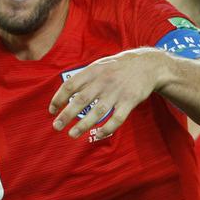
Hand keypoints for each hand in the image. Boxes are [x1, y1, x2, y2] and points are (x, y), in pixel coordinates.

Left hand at [49, 48, 165, 139]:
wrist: (147, 65)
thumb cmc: (117, 68)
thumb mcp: (98, 66)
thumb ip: (82, 79)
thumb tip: (63, 95)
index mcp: (93, 71)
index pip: (70, 85)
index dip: (58, 98)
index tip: (51, 110)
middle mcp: (103, 81)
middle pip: (80, 100)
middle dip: (66, 115)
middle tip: (56, 126)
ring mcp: (117, 92)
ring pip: (97, 112)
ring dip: (83, 125)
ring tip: (71, 134)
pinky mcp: (130, 101)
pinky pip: (117, 119)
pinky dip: (107, 128)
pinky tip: (98, 134)